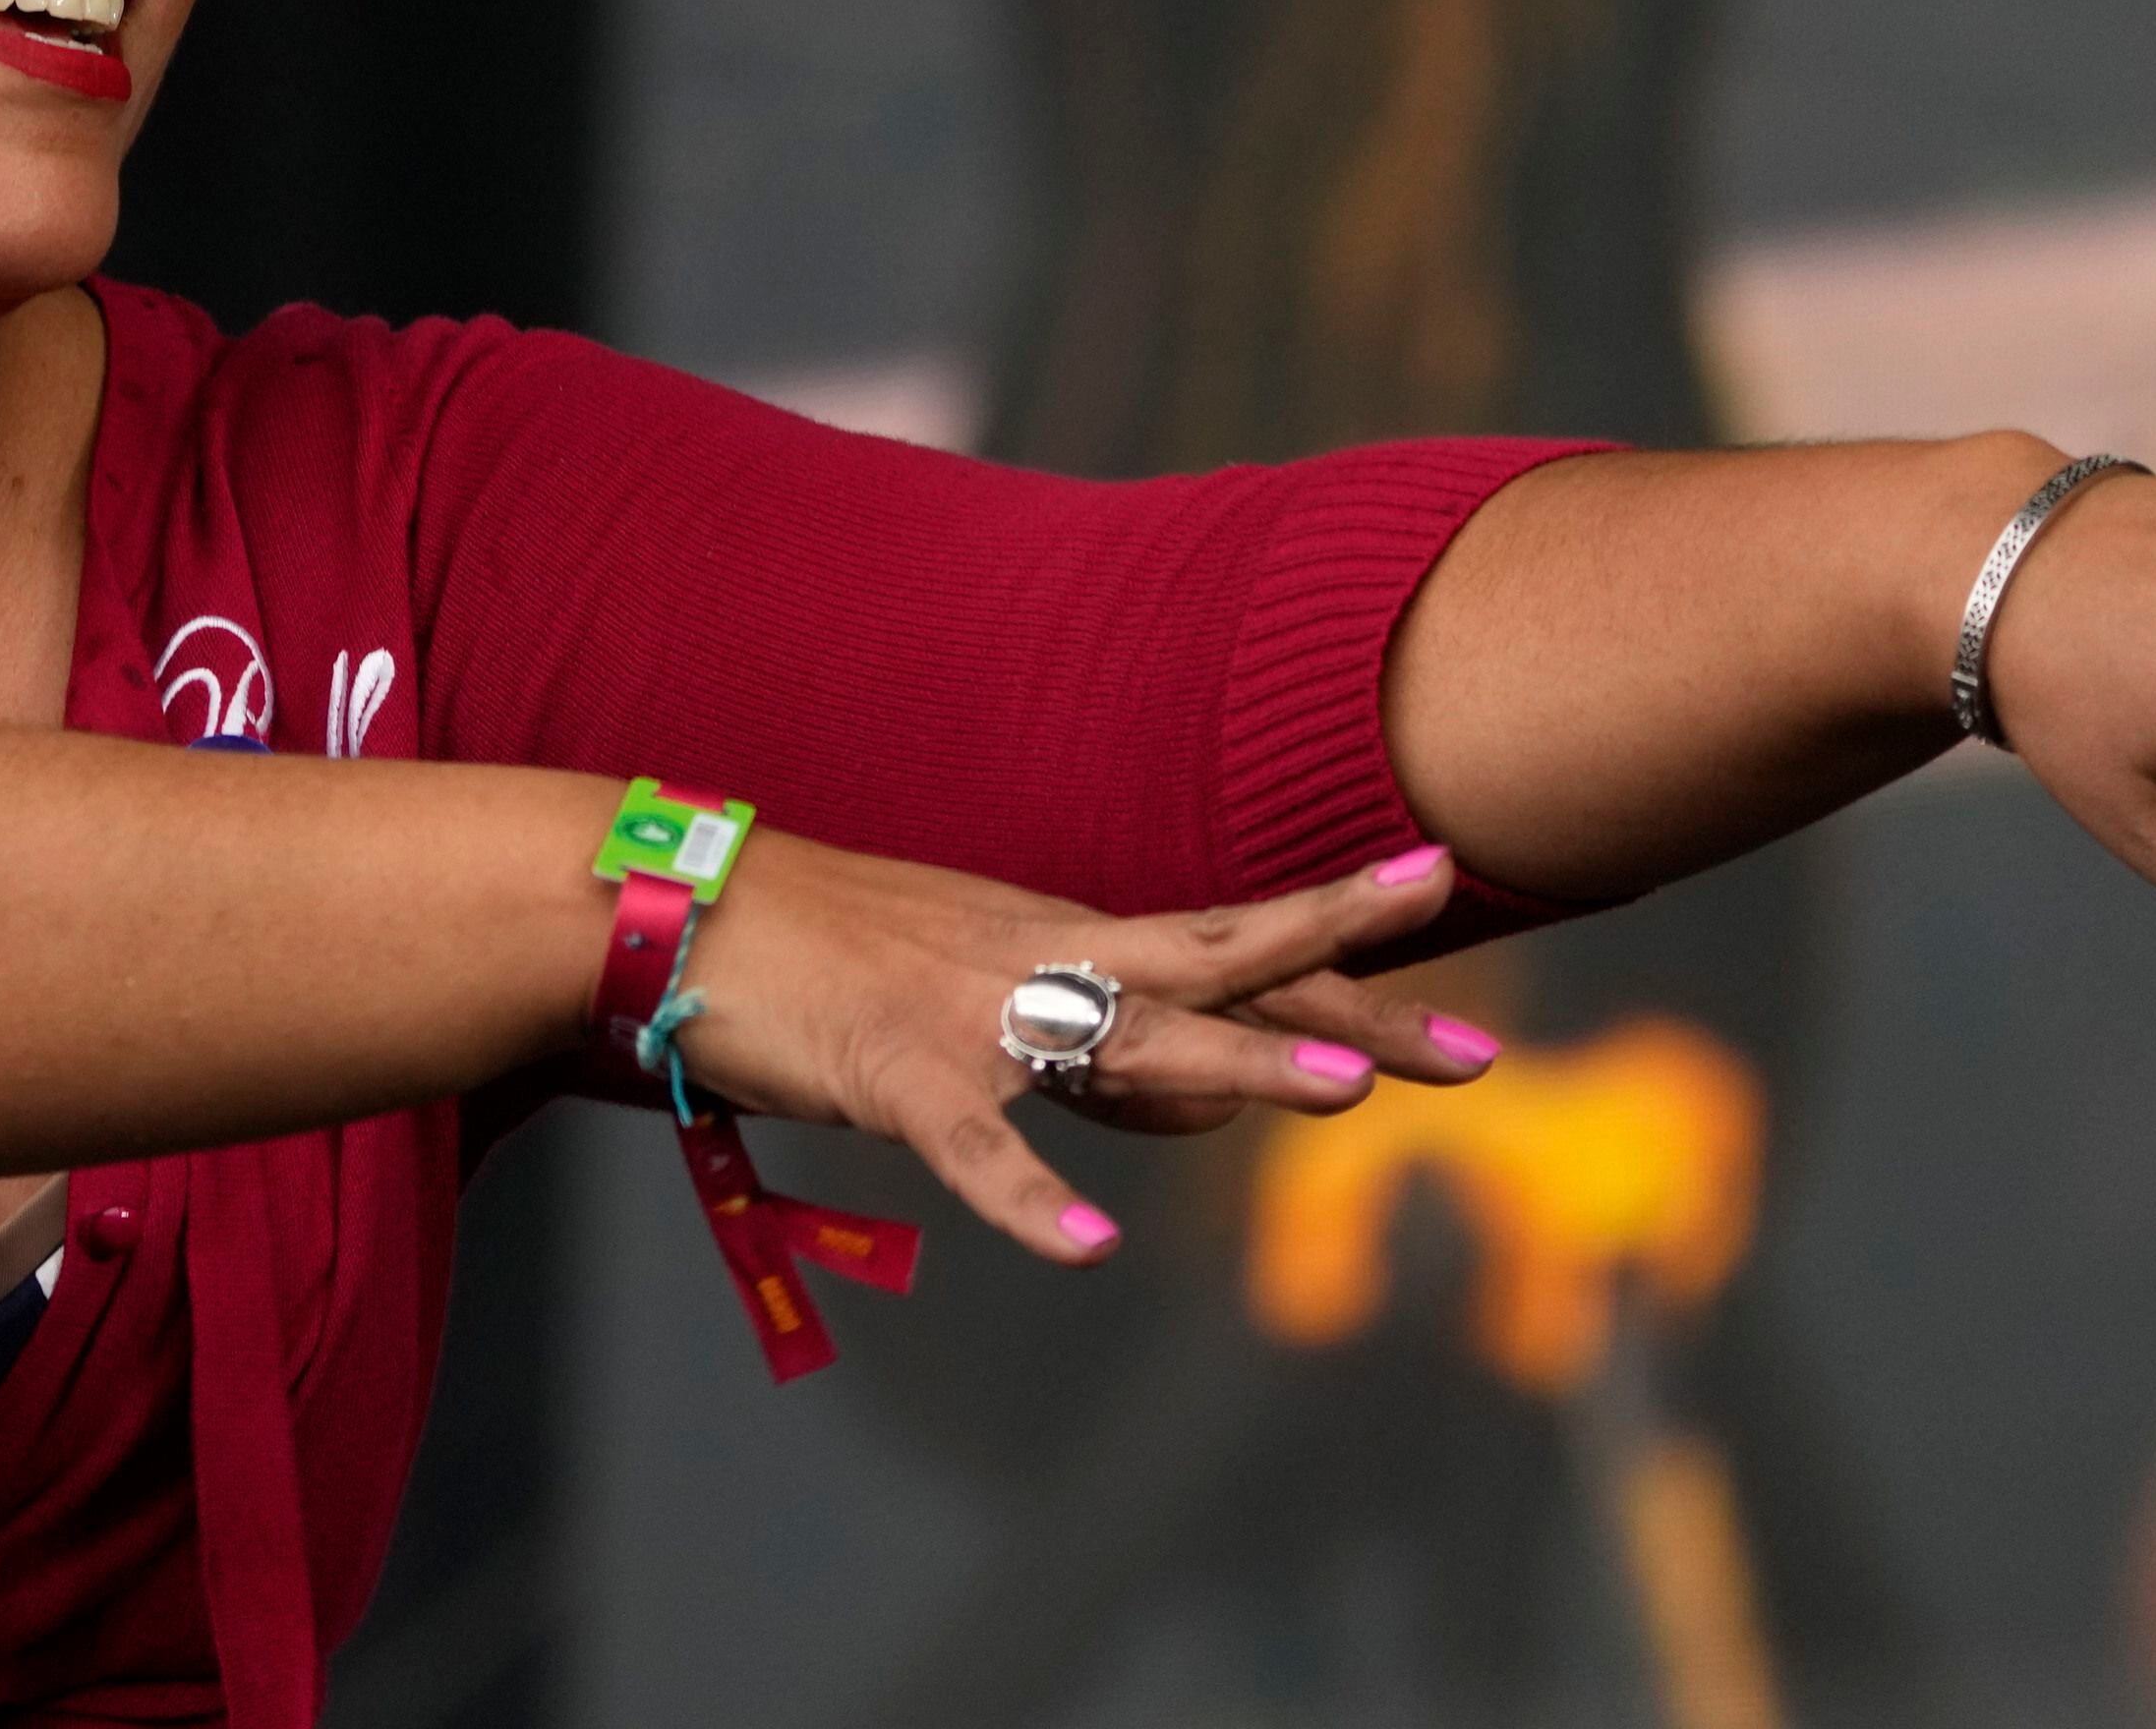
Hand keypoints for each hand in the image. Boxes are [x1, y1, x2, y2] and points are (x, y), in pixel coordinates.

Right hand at [654, 836, 1490, 1261]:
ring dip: (1241, 1060)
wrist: (683, 908)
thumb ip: (1103, 1049)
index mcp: (1063, 933)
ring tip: (1347, 1087)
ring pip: (1128, 1034)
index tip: (1452, 920)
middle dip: (1351, 987)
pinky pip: (976, 1148)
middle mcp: (1042, 955)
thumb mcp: (985, 987)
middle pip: (1224, 959)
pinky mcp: (896, 1076)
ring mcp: (973, 1013)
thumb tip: (1214, 1111)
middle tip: (1473, 1039)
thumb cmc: (827, 952)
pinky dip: (1030, 1198)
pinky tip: (1088, 1248)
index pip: (1231, 941)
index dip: (1344, 949)